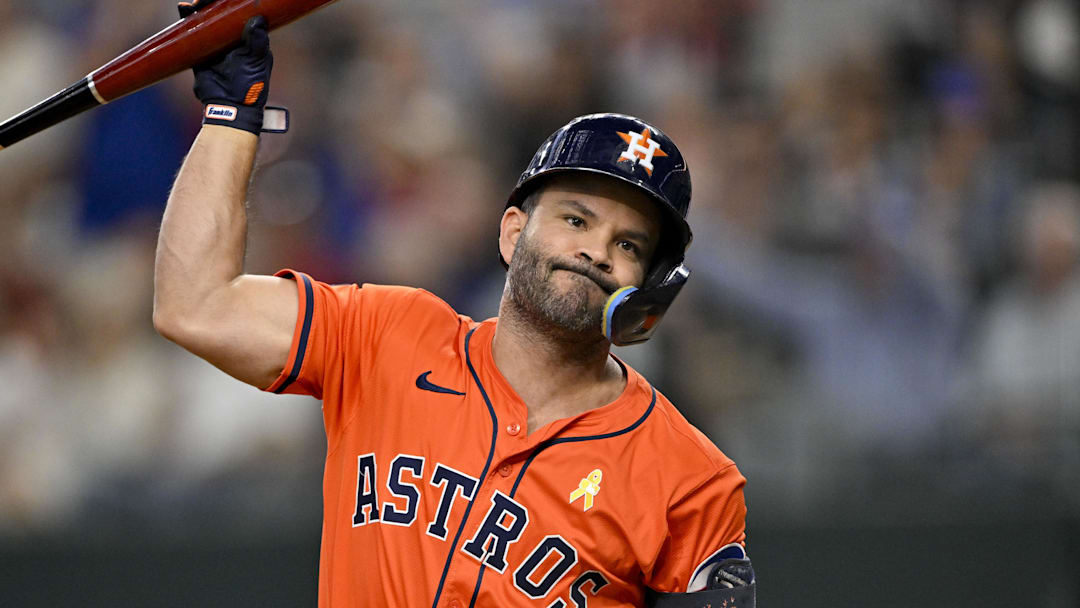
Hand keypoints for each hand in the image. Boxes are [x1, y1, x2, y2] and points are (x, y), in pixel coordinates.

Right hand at [187, 13, 273, 134]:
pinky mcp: (201, 53)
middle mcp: (232, 40)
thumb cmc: (250, 87)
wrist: (229, 107)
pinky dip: (187, 22)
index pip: (240, 16)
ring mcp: (216, 46)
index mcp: (249, 40)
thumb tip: (258, 19)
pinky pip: (192, 35)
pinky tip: (184, 11)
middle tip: (204, 1)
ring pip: (206, 23)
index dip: (231, 5)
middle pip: (220, 16)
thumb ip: (257, 42)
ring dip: (199, 11)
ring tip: (193, 4)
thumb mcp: (256, 62)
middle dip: (211, 5)